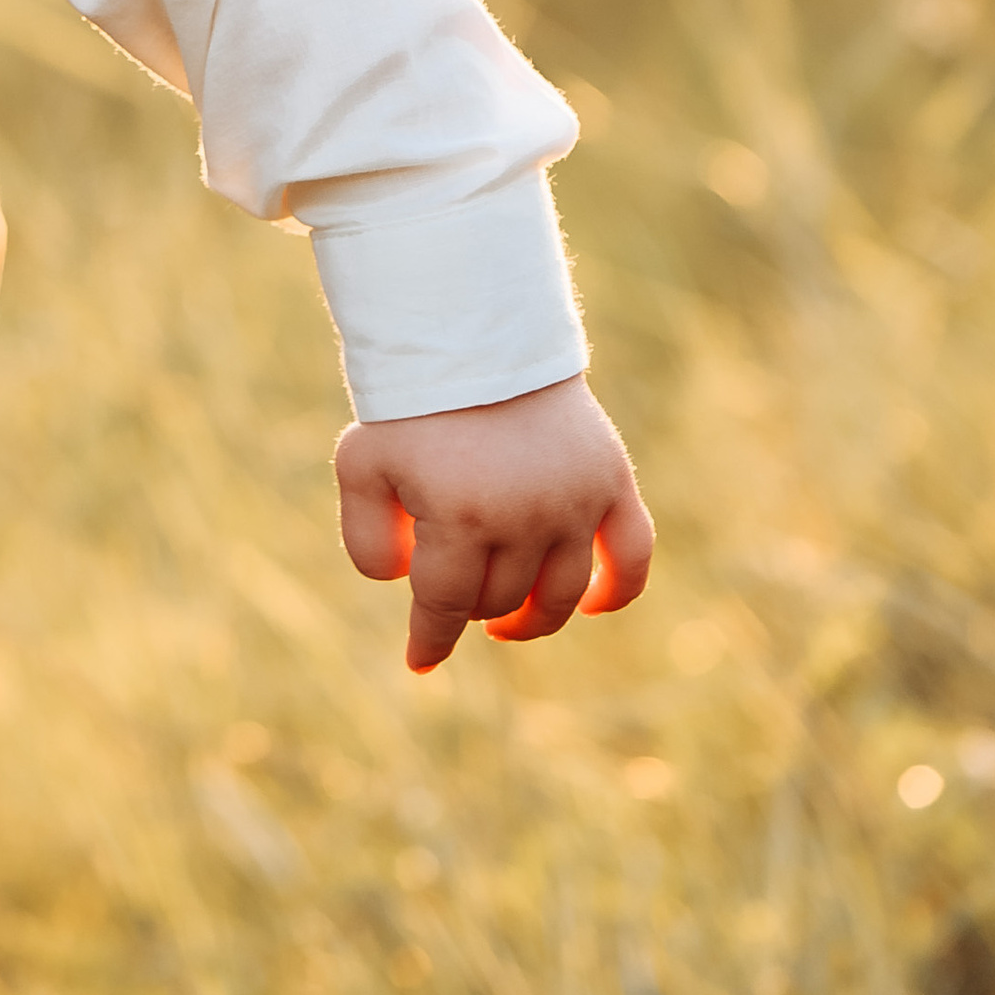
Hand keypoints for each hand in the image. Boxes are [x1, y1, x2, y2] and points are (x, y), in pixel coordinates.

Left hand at [334, 374, 653, 672]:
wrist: (475, 334)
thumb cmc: (412, 405)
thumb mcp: (362, 464)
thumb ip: (367, 538)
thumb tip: (408, 584)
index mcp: (460, 516)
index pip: (446, 606)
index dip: (431, 639)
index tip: (420, 661)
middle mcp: (526, 517)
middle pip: (500, 599)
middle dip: (471, 603)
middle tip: (454, 587)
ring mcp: (576, 502)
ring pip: (560, 594)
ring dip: (532, 616)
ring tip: (507, 619)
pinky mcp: (612, 481)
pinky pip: (631, 555)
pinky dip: (617, 590)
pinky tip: (592, 605)